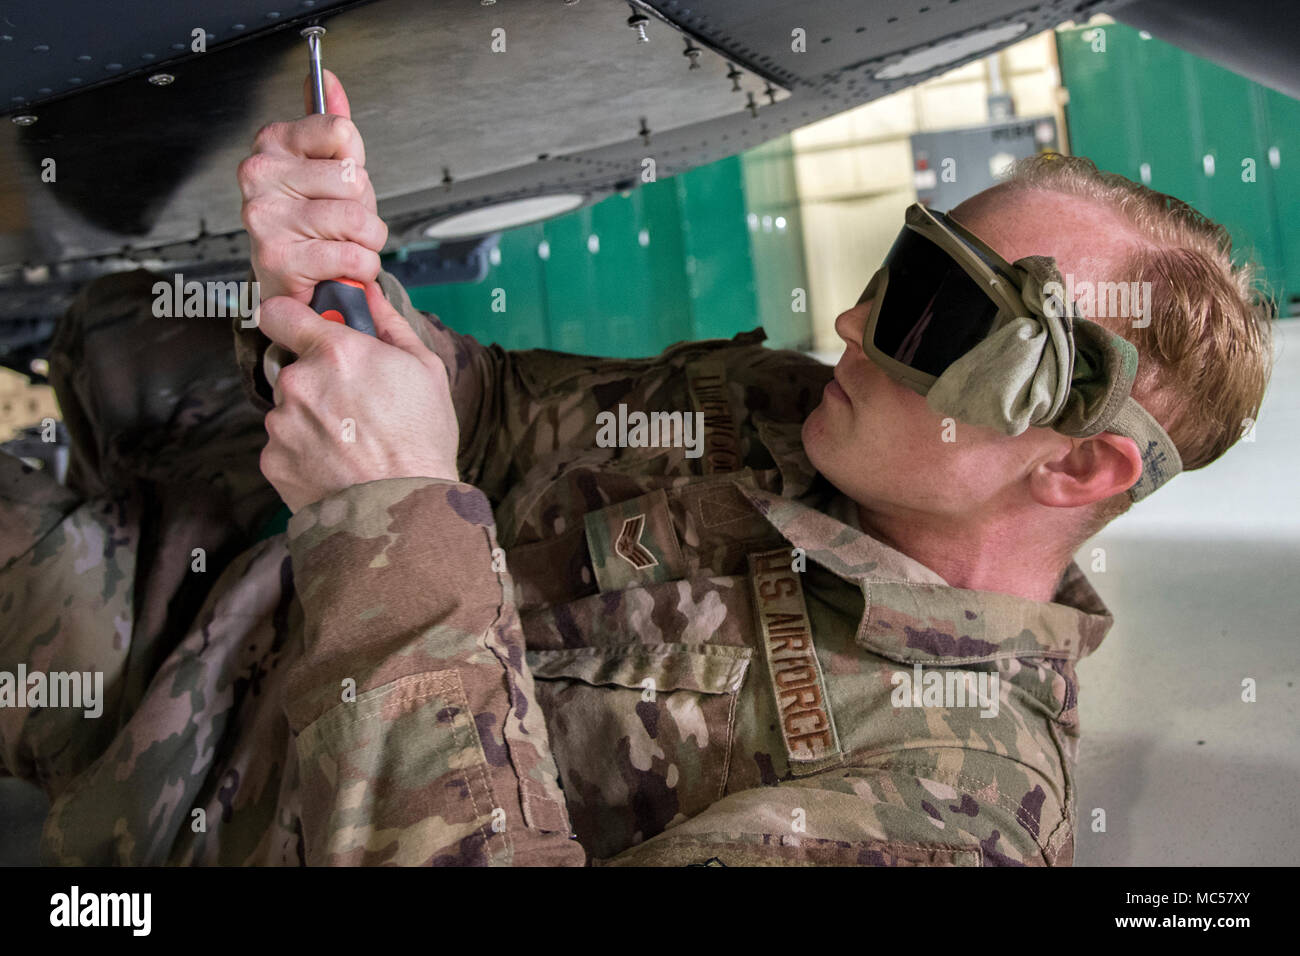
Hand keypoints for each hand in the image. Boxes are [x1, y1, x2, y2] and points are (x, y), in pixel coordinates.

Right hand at [237, 68, 385, 301]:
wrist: (291, 283)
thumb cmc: (311, 226)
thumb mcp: (325, 168)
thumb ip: (329, 127)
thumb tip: (328, 80)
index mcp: (272, 145)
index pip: (341, 131)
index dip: (355, 163)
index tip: (337, 180)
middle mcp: (260, 176)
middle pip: (353, 177)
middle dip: (363, 207)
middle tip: (341, 224)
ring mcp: (266, 218)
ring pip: (357, 218)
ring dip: (367, 241)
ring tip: (344, 245)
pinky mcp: (279, 258)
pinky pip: (352, 255)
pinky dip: (362, 267)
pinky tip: (343, 267)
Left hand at [256, 285, 459, 512]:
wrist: (405, 512)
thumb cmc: (422, 441)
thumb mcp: (426, 371)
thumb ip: (390, 325)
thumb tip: (371, 295)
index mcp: (336, 352)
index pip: (280, 312)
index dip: (291, 319)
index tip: (303, 329)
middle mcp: (299, 382)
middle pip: (293, 369)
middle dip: (316, 382)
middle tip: (354, 408)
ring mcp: (281, 423)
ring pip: (289, 409)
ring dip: (310, 420)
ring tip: (350, 445)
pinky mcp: (273, 460)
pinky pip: (284, 446)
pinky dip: (304, 454)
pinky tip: (337, 466)